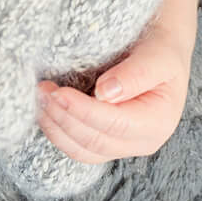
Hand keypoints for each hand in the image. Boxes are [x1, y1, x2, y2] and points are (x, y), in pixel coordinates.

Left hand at [36, 20, 190, 163]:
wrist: (162, 51)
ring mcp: (123, 146)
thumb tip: (104, 93)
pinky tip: (45, 112)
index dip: (83, 111)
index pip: (114, 124)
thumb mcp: (158, 55)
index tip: (58, 93)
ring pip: (82, 150)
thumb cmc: (161, 50)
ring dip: (56, 128)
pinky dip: (59, 133)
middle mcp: (142, 142)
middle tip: (42, 92)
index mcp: (158, 123)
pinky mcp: (107, 143)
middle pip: (95, 141)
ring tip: (39, 100)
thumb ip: (136, 74)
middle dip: (63, 118)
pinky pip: (79, 148)